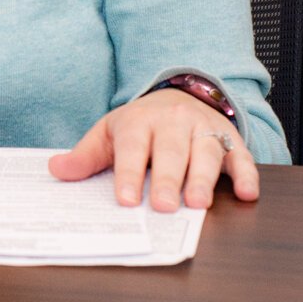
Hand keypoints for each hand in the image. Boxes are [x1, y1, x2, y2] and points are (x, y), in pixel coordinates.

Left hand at [48, 89, 259, 210]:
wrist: (177, 95)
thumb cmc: (139, 125)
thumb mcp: (109, 133)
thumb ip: (86, 155)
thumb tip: (55, 170)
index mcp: (139, 121)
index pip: (132, 148)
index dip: (128, 174)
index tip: (125, 200)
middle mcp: (173, 122)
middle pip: (171, 151)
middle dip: (168, 179)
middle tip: (162, 206)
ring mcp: (203, 128)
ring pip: (207, 152)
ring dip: (204, 178)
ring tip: (198, 203)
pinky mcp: (230, 138)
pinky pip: (241, 154)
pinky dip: (247, 173)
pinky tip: (247, 193)